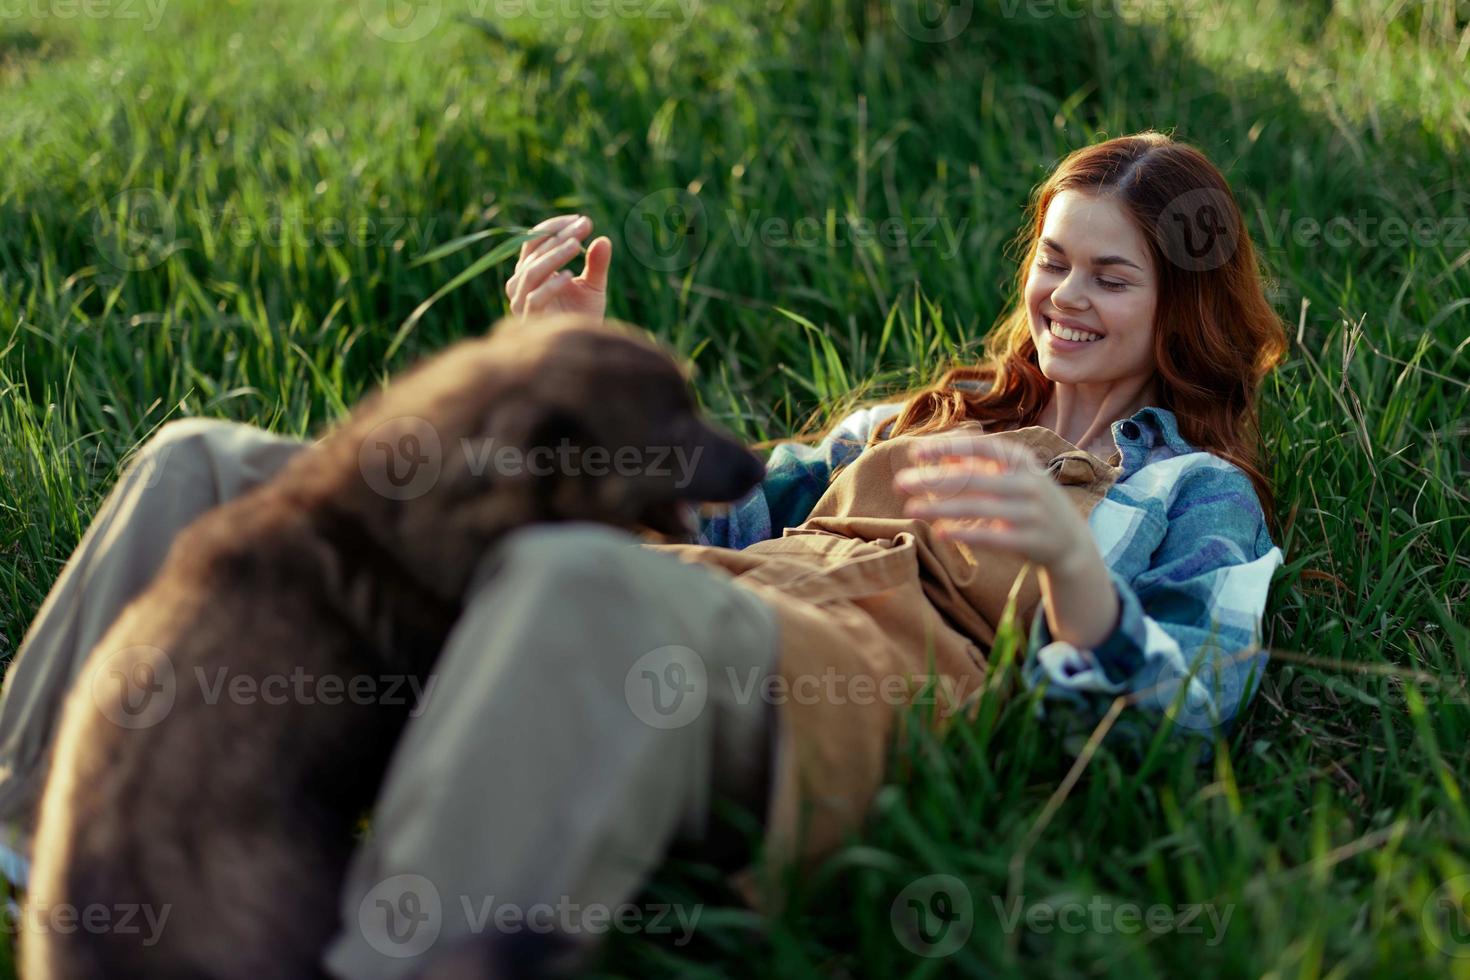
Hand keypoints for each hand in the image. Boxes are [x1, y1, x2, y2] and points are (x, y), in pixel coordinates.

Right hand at [505, 214, 612, 318]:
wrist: (581, 347)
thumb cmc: (583, 314)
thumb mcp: (593, 286)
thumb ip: (597, 264)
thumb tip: (604, 239)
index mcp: (531, 270)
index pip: (535, 240)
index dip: (555, 227)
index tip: (582, 221)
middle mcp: (520, 284)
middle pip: (534, 253)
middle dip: (559, 237)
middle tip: (583, 227)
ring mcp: (521, 303)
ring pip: (530, 273)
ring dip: (553, 257)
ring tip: (576, 246)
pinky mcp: (529, 320)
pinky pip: (534, 299)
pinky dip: (550, 285)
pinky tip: (570, 276)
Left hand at [892, 433, 1119, 647]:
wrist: (1070, 542)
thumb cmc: (1028, 502)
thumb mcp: (1011, 475)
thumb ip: (978, 462)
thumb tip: (939, 449)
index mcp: (1021, 460)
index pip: (980, 447)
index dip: (947, 447)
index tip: (915, 451)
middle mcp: (1028, 482)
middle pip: (973, 478)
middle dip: (933, 480)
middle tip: (899, 482)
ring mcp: (1031, 512)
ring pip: (979, 508)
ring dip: (941, 508)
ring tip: (912, 509)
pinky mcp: (1031, 541)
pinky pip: (993, 537)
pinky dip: (966, 534)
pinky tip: (940, 532)